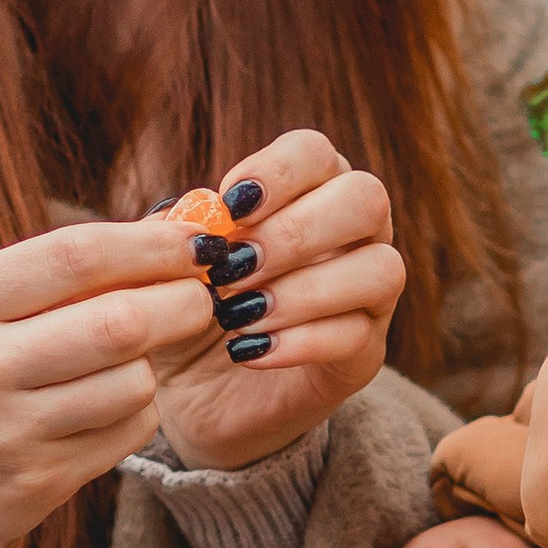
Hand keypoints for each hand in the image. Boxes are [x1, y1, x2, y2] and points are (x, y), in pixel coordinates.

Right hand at [0, 220, 212, 547]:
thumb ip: (50, 272)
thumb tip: (166, 228)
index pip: (76, 256)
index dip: (152, 243)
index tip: (197, 239)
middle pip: (120, 321)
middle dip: (182, 302)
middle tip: (201, 296)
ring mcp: (7, 431)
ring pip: (134, 381)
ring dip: (153, 364)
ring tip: (131, 358)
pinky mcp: (37, 483)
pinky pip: (127, 432)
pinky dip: (138, 410)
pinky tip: (109, 403)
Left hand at [149, 131, 409, 472]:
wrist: (193, 395)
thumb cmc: (187, 308)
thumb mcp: (167, 268)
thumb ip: (176, 233)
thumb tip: (195, 212)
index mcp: (309, 191)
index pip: (317, 152)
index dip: (277, 171)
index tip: (227, 207)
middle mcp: (354, 234)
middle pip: (366, 198)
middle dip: (296, 231)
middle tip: (232, 268)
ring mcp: (369, 296)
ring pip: (380, 269)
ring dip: (303, 289)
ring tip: (237, 316)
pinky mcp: (364, 356)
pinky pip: (357, 336)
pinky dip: (298, 342)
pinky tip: (247, 351)